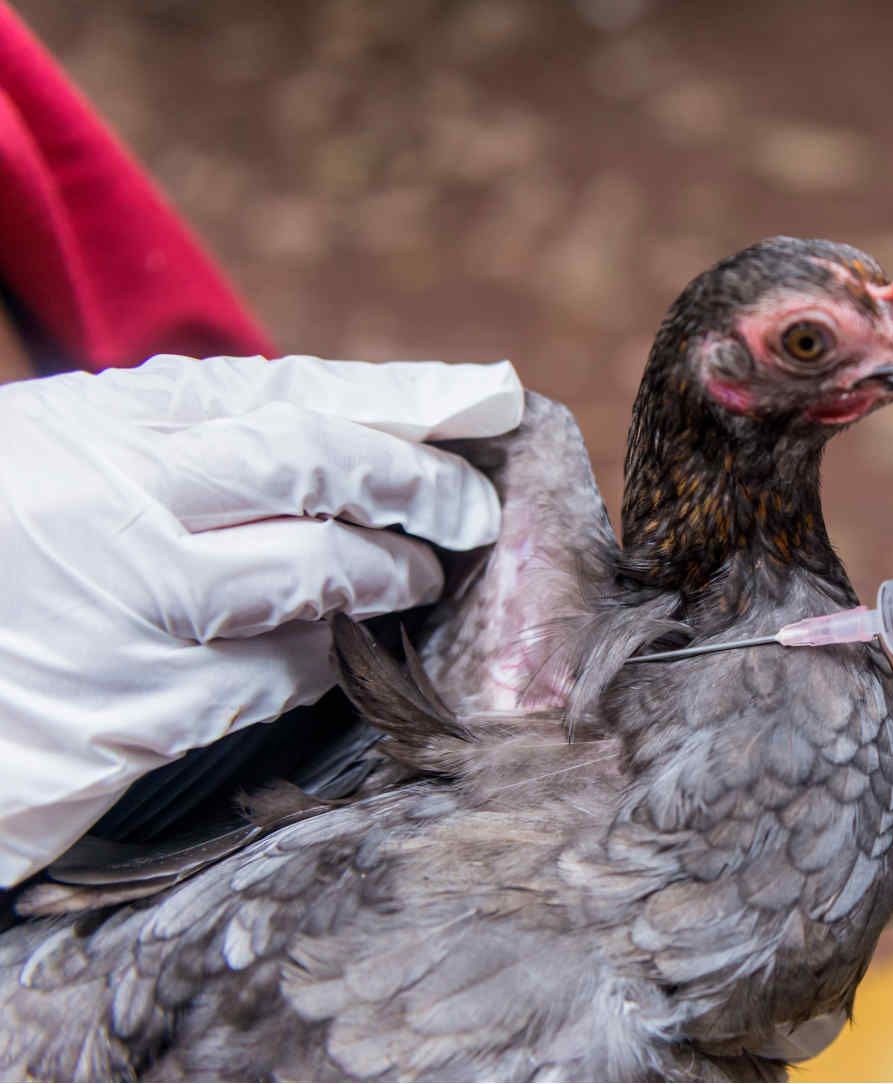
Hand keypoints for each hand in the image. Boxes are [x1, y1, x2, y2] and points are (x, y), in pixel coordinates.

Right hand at [0, 354, 522, 884]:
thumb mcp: (56, 458)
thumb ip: (175, 440)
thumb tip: (353, 426)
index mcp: (93, 424)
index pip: (279, 390)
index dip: (398, 396)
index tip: (486, 399)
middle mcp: (108, 501)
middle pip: (312, 466)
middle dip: (417, 483)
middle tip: (473, 508)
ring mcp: (116, 608)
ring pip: (309, 579)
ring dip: (385, 578)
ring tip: (418, 579)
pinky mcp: (118, 716)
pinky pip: (264, 679)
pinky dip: (317, 660)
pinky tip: (333, 654)